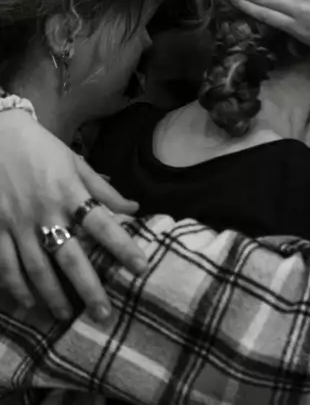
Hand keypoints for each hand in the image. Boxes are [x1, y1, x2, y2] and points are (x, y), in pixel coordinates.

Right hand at [0, 110, 146, 320]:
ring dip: (51, 296)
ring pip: (35, 269)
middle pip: (70, 257)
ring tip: (65, 316)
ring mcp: (15, 223)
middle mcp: (45, 212)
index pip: (103, 224)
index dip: (123, 247)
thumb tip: (134, 209)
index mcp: (70, 192)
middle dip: (87, 288)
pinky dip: (15, 287)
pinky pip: (3, 265)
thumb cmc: (40, 148)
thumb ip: (103, 189)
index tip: (141, 267)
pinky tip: (27, 303)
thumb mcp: (75, 162)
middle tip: (102, 314)